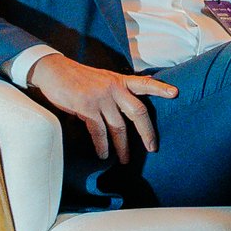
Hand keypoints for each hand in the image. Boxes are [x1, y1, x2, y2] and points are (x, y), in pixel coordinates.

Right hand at [27, 53, 178, 161]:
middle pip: (138, 112)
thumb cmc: (80, 77)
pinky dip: (102, 145)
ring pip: (118, 126)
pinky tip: (104, 154)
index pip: (145, 83)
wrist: (54, 70)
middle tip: (152, 148)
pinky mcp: (86, 107)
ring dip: (122, 146)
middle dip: (147, 132)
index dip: (160, 88)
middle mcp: (114, 88)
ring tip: (124, 160)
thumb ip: (121, 87)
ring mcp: (100, 98)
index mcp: (120, 80)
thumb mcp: (105, 78)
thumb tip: (141, 90)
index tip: (175, 93)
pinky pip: (98, 131)